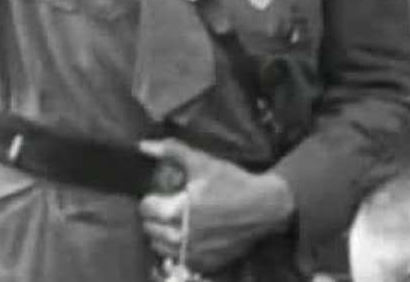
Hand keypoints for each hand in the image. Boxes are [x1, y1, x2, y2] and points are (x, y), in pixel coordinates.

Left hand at [137, 138, 294, 272]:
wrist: (265, 206)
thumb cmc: (232, 182)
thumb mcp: (202, 162)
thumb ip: (171, 151)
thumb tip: (144, 145)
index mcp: (177, 211)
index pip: (146, 209)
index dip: (150, 199)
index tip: (159, 195)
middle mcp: (182, 236)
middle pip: (150, 229)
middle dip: (154, 217)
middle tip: (165, 207)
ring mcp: (194, 253)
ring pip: (160, 247)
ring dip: (162, 234)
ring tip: (173, 222)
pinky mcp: (206, 263)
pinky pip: (179, 259)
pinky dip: (178, 250)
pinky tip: (187, 237)